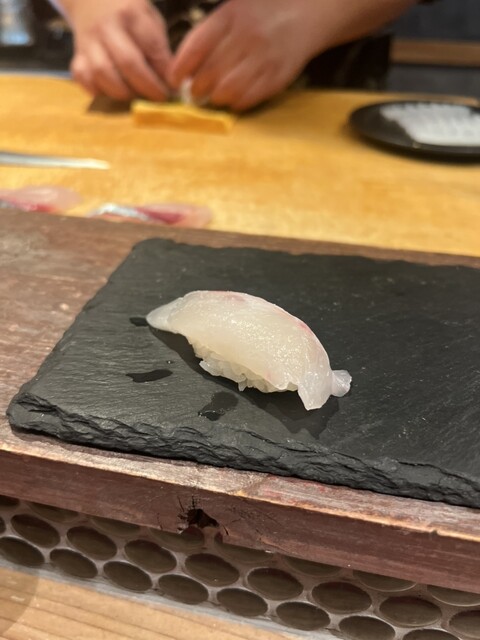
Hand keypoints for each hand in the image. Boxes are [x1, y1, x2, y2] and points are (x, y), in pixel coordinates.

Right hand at [64, 0, 171, 100]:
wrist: (92, 2)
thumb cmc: (129, 17)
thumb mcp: (150, 21)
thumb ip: (159, 49)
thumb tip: (171, 83)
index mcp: (130, 14)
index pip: (152, 47)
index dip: (164, 72)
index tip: (173, 87)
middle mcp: (107, 26)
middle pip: (127, 62)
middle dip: (148, 86)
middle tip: (159, 98)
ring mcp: (88, 42)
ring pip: (102, 73)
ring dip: (123, 92)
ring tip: (136, 97)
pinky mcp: (77, 56)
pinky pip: (83, 78)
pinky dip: (98, 91)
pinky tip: (113, 93)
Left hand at [169, 0, 321, 111]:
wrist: (307, 12)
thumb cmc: (262, 11)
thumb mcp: (233, 8)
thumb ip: (209, 33)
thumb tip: (184, 65)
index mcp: (230, 16)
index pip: (196, 48)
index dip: (180, 69)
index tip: (174, 80)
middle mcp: (246, 37)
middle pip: (209, 73)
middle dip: (197, 88)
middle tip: (195, 91)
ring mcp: (263, 58)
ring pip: (227, 90)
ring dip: (216, 97)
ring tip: (215, 95)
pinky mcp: (277, 76)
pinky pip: (248, 98)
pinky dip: (236, 102)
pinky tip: (234, 97)